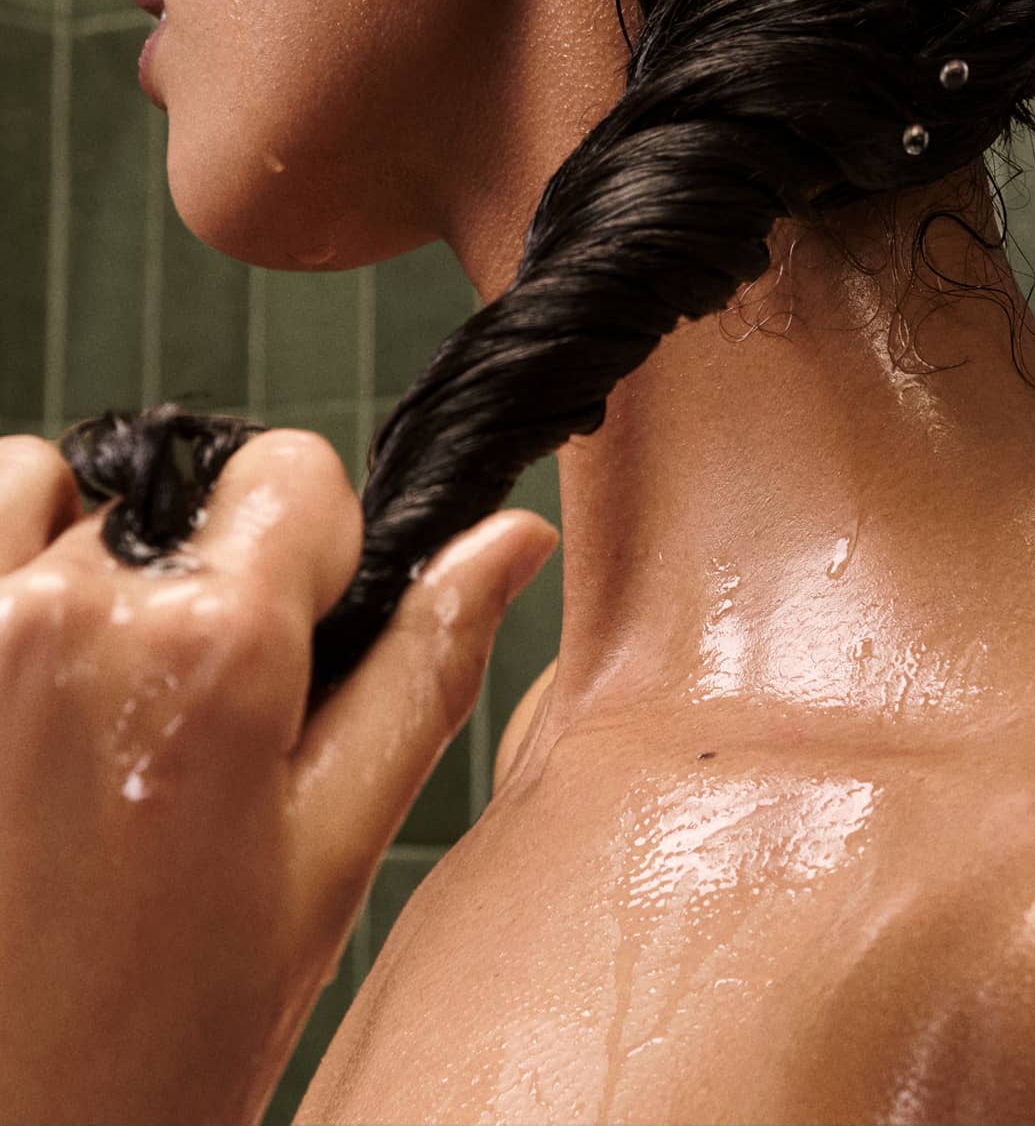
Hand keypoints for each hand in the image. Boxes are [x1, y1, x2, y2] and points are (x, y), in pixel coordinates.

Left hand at [0, 429, 557, 1125]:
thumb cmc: (155, 1038)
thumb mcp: (324, 860)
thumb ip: (422, 672)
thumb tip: (509, 539)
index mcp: (213, 655)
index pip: (291, 471)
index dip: (312, 553)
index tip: (288, 646)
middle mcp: (75, 613)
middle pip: (183, 497)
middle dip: (201, 580)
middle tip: (180, 730)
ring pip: (66, 494)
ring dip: (90, 560)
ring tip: (94, 704)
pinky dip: (10, 562)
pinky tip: (27, 682)